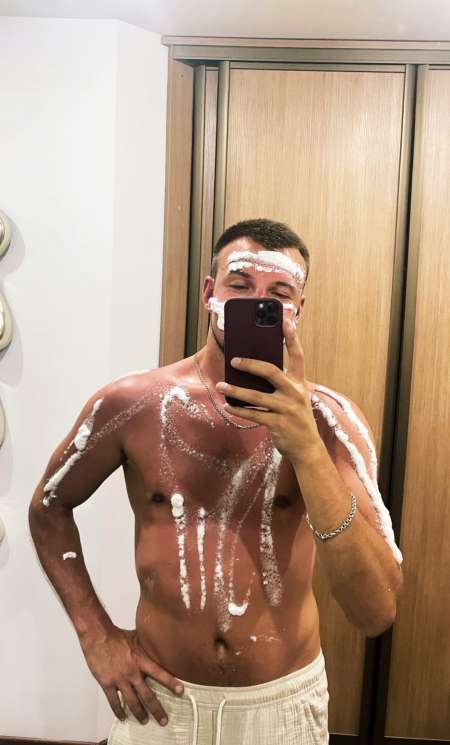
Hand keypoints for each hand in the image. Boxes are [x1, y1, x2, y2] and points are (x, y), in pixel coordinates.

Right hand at [79, 626, 183, 725]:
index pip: (159, 673)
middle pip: (147, 695)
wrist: (98, 636)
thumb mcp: (137, 637)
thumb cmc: (117, 636)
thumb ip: (148, 645)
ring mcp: (119, 679)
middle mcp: (132, 672)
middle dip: (156, 709)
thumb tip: (160, 642)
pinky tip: (123, 718)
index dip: (171, 682)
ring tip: (145, 721)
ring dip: (140, 714)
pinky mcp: (107, 684)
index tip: (181, 691)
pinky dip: (119, 711)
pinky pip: (114, 702)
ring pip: (132, 702)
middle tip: (163, 720)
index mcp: (141, 660)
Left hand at [216, 316, 321, 465]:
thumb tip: (252, 370)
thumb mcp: (295, 397)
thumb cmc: (296, 418)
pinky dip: (239, 410)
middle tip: (234, 361)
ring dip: (235, 391)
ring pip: (256, 396)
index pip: (297, 356)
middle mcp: (294, 392)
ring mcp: (286, 409)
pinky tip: (228, 406)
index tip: (285, 321)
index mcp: (299, 382)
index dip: (292, 338)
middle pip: (271, 371)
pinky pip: (253, 415)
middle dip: (250, 364)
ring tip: (221, 386)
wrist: (307, 447)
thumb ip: (280, 383)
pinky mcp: (278, 424)